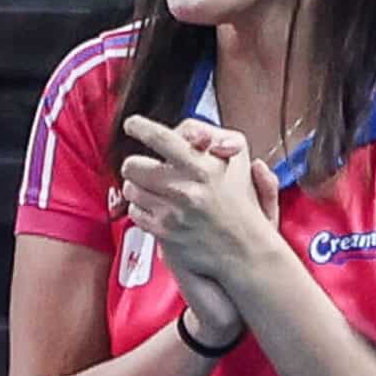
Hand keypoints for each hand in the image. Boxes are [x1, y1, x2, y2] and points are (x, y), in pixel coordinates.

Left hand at [118, 116, 277, 282]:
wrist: (245, 251)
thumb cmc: (242, 204)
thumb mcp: (238, 161)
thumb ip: (215, 137)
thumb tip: (190, 133)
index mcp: (203, 167)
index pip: (160, 138)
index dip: (140, 127)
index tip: (133, 124)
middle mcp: (185, 189)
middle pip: (134, 164)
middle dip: (136, 164)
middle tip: (145, 166)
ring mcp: (172, 212)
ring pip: (130, 188)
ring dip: (138, 186)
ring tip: (155, 189)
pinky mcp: (163, 232)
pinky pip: (135, 211)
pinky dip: (142, 208)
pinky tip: (157, 208)